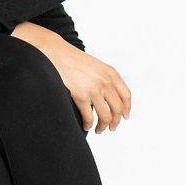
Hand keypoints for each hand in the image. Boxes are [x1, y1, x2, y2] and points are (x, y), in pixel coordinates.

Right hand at [12, 22, 130, 134]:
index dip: (127, 109)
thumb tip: (112, 97)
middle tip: (112, 128)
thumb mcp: (97, 65)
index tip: (125, 116)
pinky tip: (86, 126)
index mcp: (111, 74)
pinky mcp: (81, 96)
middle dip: (115, 122)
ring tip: (99, 130)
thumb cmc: (75, 60)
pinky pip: (89, 117)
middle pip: (118, 109)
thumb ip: (107, 79)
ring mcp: (94, 90)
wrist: (58, 54)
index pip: (126, 96)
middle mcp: (106, 82)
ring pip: (106, 117)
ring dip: (103, 127)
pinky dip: (88, 125)